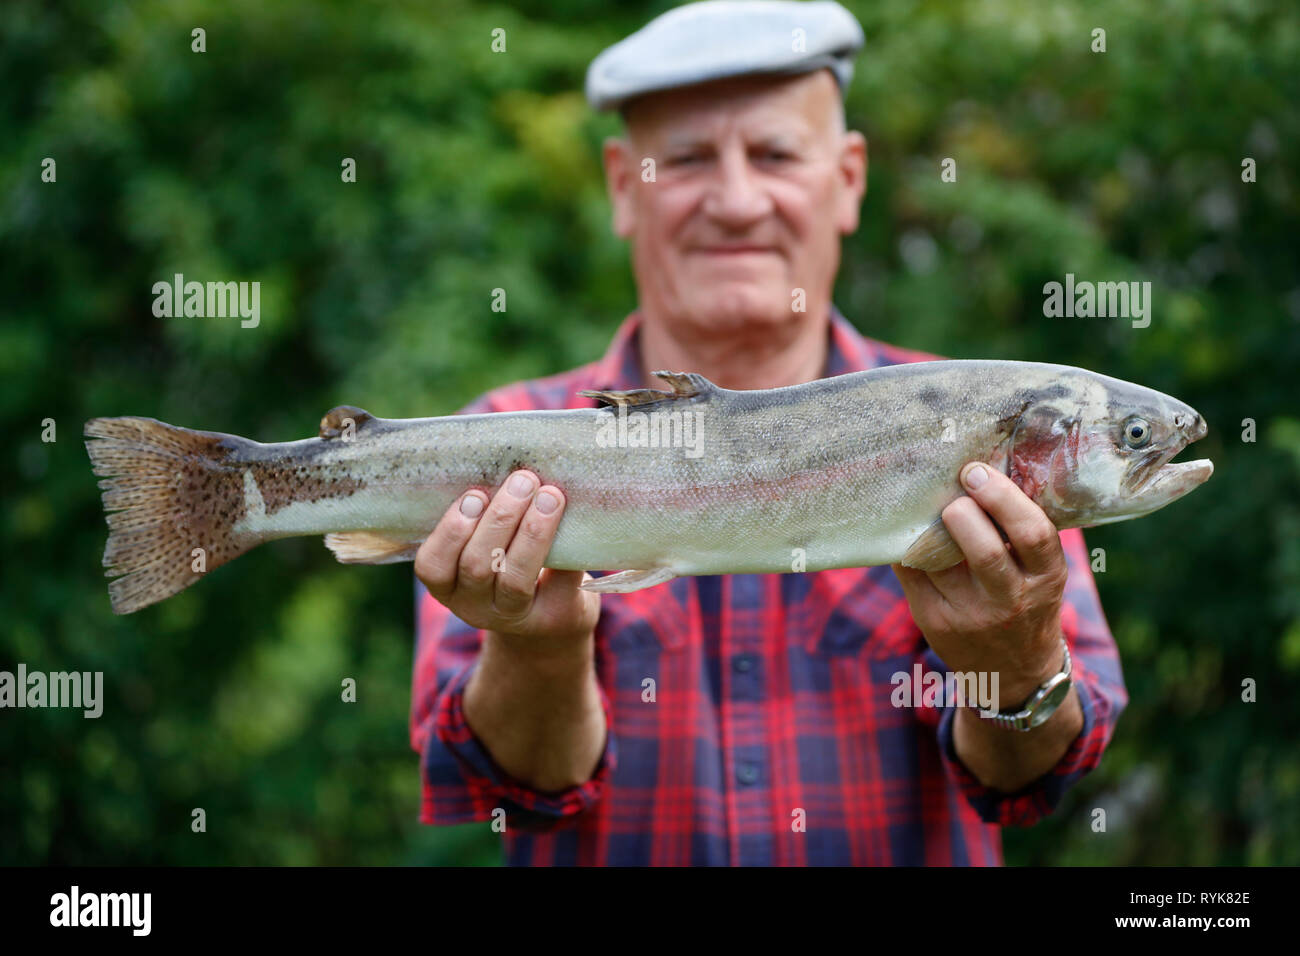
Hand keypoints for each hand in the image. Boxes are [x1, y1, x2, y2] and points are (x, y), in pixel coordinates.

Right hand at [415, 470, 601, 660]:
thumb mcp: (484, 547)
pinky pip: (560, 584)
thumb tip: (505, 462)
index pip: (433, 566)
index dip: (450, 531)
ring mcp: (514, 617)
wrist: (550, 616)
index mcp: (448, 586)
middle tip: (522, 480)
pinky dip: (569, 552)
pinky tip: (576, 522)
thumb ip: (482, 518)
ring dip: (532, 532)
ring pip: (515, 578)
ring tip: (550, 495)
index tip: (474, 495)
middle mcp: (474, 608)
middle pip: (477, 566)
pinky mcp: (554, 617)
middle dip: (500, 519)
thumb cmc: (509, 563)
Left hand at [892, 462, 1068, 708]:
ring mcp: (969, 615)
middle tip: (953, 491)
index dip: (1003, 498)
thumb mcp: (1042, 572)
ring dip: (928, 525)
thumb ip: (1021, 533)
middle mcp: (1010, 600)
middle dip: (961, 513)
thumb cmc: (1027, 602)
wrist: (1014, 672)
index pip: (1032, 534)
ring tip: (928, 505)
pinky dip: (906, 545)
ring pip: (938, 560)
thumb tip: (979, 471)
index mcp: (1046, 578)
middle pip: (984, 551)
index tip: (978, 472)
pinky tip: (908, 529)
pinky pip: (911, 572)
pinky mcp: (934, 621)